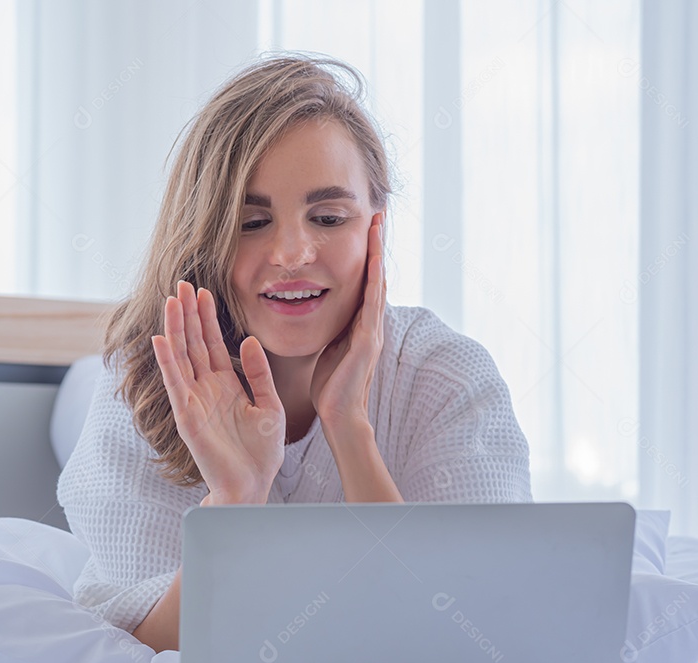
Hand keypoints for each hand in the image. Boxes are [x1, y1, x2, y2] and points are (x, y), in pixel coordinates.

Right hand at [152, 281, 284, 503]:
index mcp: (226, 385)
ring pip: (181, 357)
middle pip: (192, 344)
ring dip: (175, 329)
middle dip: (187, 314)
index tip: (203, 291)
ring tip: (171, 301)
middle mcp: (205, 389)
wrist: (253, 484)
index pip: (211, 344)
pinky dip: (167, 361)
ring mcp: (194, 401)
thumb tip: (247, 341)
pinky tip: (161, 338)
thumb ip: (259, 374)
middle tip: (182, 284)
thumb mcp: (270, 405)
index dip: (206, 318)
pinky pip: (175, 383)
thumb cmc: (261, 452)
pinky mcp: (187, 416)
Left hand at [310, 212, 385, 428]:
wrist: (339, 414)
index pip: (365, 282)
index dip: (366, 255)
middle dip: (376, 245)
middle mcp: (370, 323)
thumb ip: (332, 328)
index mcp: (360, 323)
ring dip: (377, 253)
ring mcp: (371, 330)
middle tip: (377, 214)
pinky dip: (373, 280)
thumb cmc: (330, 385)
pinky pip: (372, 304)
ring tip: (378, 225)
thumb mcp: (329, 347)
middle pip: (375, 276)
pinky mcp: (367, 340)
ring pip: (376, 284)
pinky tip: (373, 259)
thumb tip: (319, 309)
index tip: (364, 228)